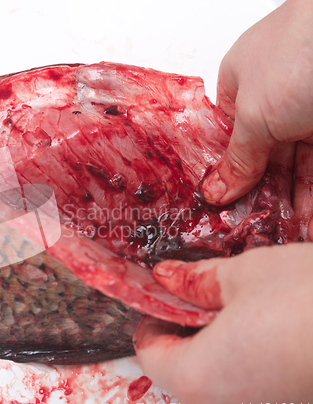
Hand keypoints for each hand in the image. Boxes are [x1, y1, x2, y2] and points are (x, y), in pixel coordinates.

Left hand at [133, 243, 312, 403]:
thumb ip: (197, 281)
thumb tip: (166, 277)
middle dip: (187, 334)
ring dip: (220, 349)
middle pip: (183, 372)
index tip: (169, 295)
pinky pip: (254, 394)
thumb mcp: (246, 276)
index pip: (150, 353)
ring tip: (246, 312)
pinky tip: (276, 335)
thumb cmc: (312, 298)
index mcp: (198, 379)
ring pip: (220, 385)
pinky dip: (251, 365)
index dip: (153, 319)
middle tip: (207, 297)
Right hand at [201, 0, 312, 237]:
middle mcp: (272, 101)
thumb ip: (238, 160)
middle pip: (261, 159)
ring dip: (289, 203)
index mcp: (241, 88)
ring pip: (294, 168)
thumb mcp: (254, 116)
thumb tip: (214, 192)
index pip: (226, 141)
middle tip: (253, 230)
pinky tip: (307, 222)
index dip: (225, 176)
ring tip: (283, 234)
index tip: (223, 210)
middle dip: (259, 196)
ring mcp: (306, 114)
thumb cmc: (300, 55)